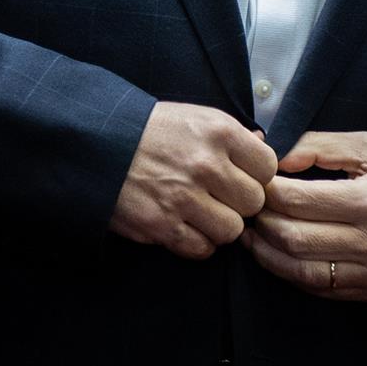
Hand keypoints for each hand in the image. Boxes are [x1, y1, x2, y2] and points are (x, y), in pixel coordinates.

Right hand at [111, 102, 278, 259]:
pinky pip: (202, 249)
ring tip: (202, 212)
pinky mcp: (162, 225)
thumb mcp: (194, 116)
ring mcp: (183, 197)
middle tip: (220, 196)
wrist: (98, 144)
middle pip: (254, 202)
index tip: (242, 176)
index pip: (268, 167)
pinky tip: (186, 225)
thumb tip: (263, 145)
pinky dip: (197, 242)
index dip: (258, 175)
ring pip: (232, 230)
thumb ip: (232, 134)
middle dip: (239, 202)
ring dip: (220, 225)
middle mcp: (205, 164)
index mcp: (218, 131)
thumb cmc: (150, 130)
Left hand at [244, 131, 366, 301]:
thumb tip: (277, 156)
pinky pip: (320, 288)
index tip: (257, 181)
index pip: (297, 200)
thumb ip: (319, 145)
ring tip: (252, 235)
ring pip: (301, 270)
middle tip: (250, 207)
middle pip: (293, 237)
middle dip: (262, 222)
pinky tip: (277, 255)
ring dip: (267, 254)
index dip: (267, 190)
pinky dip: (290, 273)